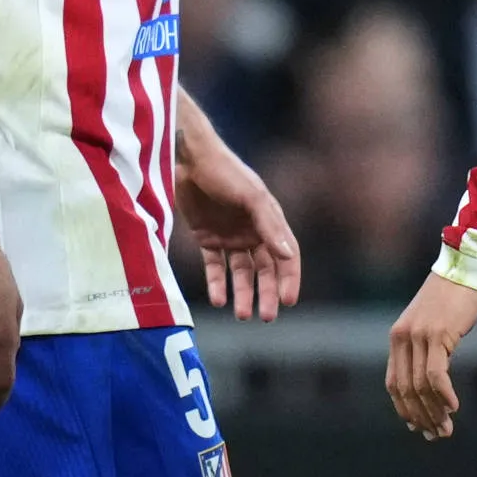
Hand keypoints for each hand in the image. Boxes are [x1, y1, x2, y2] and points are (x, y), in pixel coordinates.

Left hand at [180, 137, 302, 320]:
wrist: (187, 159)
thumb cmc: (225, 171)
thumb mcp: (251, 196)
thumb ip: (269, 226)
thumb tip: (286, 255)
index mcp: (270, 221)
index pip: (287, 256)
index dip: (289, 278)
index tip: (287, 301)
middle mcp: (253, 231)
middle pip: (265, 270)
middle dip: (266, 293)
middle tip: (265, 317)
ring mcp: (230, 236)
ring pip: (241, 273)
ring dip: (242, 293)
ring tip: (241, 314)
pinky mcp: (207, 238)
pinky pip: (215, 267)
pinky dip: (217, 283)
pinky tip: (218, 299)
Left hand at [385, 272, 476, 439]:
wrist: (465, 268)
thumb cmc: (452, 298)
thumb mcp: (432, 325)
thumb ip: (425, 350)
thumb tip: (431, 384)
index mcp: (397, 337)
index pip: (394, 383)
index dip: (405, 409)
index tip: (419, 427)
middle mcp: (402, 338)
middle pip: (406, 389)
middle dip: (421, 416)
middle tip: (437, 435)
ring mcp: (418, 336)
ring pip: (421, 386)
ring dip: (435, 411)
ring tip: (447, 428)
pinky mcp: (437, 334)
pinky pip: (436, 374)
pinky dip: (444, 395)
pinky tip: (454, 407)